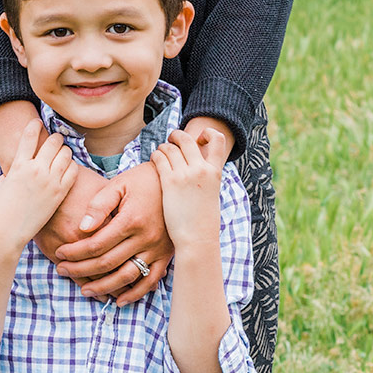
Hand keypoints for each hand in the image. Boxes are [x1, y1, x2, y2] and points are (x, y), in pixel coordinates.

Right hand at [0, 120, 75, 252]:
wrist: (7, 232)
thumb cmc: (0, 210)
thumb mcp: (0, 184)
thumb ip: (10, 172)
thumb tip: (15, 168)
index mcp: (18, 165)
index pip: (29, 135)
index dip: (34, 125)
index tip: (37, 122)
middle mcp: (35, 170)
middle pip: (53, 142)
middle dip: (55, 139)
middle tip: (56, 141)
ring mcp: (49, 181)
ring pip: (66, 154)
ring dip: (65, 152)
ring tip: (62, 155)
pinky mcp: (59, 193)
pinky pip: (73, 171)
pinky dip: (72, 167)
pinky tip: (68, 170)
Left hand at [54, 162, 173, 302]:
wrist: (177, 183)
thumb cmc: (144, 180)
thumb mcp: (119, 184)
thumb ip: (99, 205)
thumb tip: (83, 228)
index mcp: (131, 220)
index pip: (96, 244)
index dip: (75, 252)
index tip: (60, 253)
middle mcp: (145, 238)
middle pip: (107, 263)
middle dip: (80, 269)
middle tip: (62, 271)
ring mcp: (157, 249)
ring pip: (126, 276)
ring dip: (103, 287)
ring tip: (84, 290)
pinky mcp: (166, 256)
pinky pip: (150, 280)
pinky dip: (135, 293)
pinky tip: (119, 300)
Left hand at [150, 128, 228, 250]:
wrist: (197, 239)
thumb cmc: (204, 222)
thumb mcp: (213, 195)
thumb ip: (208, 179)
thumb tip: (201, 172)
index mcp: (215, 171)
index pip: (218, 139)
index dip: (207, 133)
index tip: (199, 139)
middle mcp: (201, 169)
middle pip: (187, 139)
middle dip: (177, 136)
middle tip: (172, 140)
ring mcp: (185, 175)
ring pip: (170, 147)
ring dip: (163, 146)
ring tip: (160, 153)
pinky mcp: (169, 182)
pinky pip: (159, 158)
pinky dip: (155, 155)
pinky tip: (154, 161)